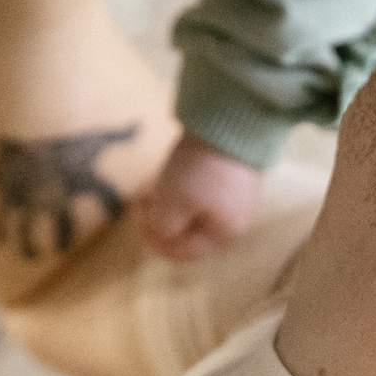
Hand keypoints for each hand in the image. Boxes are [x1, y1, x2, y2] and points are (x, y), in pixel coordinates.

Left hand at [134, 134, 265, 261]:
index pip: (185, 252)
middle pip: (191, 230)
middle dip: (162, 219)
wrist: (231, 123)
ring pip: (197, 209)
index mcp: (224, 233)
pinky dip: (185, 187)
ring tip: (154, 183)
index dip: (154, 240)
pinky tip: (173, 171)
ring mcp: (239, 194)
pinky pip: (206, 190)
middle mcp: (237, 218)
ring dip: (171, 202)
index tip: (136, 215)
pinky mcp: (236, 172)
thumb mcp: (172, 205)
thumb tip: (164, 231)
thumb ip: (163, 228)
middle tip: (141, 199)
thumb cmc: (200, 171)